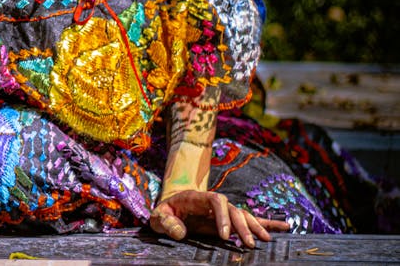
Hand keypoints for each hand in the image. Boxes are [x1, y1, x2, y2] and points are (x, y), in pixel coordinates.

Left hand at [150, 190, 289, 247]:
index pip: (217, 201)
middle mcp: (215, 203)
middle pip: (234, 209)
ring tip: (265, 240)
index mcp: (198, 198)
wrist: (171, 207)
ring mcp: (223, 211)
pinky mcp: (229, 220)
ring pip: (244, 215)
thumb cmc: (165, 212)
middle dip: (242, 226)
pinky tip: (284, 226)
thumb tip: (180, 233)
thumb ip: (166, 222)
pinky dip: (267, 222)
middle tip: (247, 244)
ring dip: (255, 227)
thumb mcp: (158, 216)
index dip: (223, 217)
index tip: (224, 236)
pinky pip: (250, 219)